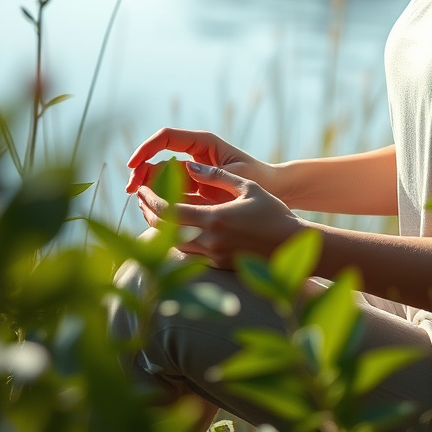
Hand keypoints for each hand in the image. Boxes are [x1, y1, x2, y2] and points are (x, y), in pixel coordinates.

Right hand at [126, 128, 272, 198]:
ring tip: (140, 203)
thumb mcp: (237, 174)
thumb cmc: (260, 178)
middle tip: (131, 191)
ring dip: (148, 189)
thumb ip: (213, 173)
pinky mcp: (193, 191)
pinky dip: (160, 200)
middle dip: (141, 172)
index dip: (146, 148)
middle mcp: (194, 155)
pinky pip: (170, 193)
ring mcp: (192, 173)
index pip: (166, 137)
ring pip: (161, 178)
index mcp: (203, 143)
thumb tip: (184, 169)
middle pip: (158, 159)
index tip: (132, 165)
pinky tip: (152, 212)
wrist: (275, 192)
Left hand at [135, 160, 300, 269]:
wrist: (290, 245)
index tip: (141, 189)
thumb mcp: (247, 187)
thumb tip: (190, 165)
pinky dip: (175, 239)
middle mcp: (208, 241)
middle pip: (164, 229)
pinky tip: (175, 228)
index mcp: (214, 219)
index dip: (150, 200)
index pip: (169, 211)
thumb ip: (217, 176)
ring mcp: (211, 256)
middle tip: (142, 198)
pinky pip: (187, 253)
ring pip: (172, 243)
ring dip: (159, 227)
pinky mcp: (217, 265)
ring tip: (154, 210)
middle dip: (148, 213)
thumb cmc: (273, 213)